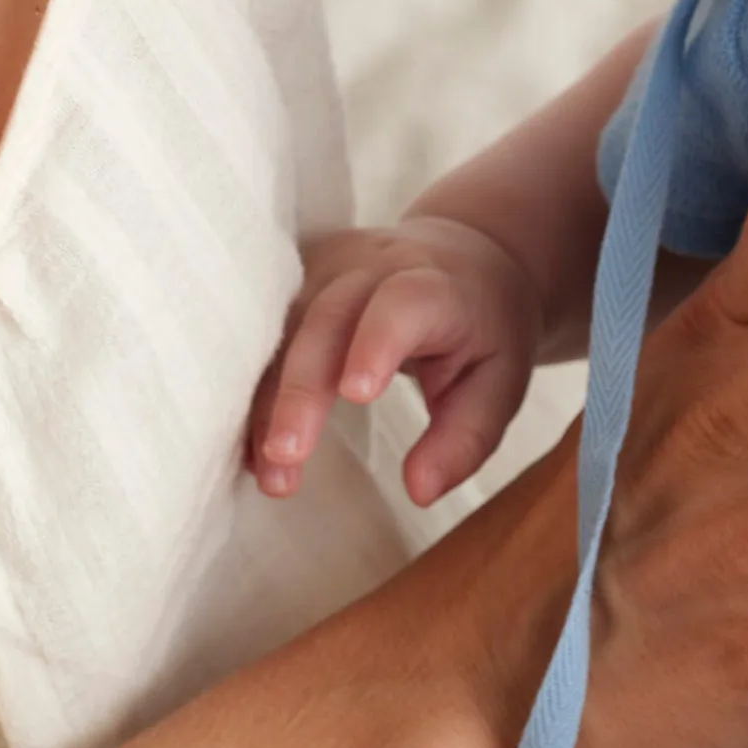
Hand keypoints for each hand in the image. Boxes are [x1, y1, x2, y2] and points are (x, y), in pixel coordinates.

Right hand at [252, 216, 539, 505]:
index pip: (402, 304)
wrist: (465, 256)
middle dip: (300, 391)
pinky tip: (248, 442)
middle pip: (325, 321)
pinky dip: (252, 388)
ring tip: (267, 470)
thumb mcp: (499, 385)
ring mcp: (324, 267)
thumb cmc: (482, 330)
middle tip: (286, 458)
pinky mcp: (293, 278)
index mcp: (433, 286)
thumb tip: (419, 491)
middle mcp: (372, 267)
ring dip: (266, 402)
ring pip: (280, 328)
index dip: (376, 343)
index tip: (357, 395)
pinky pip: (262, 332)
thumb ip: (465, 439)